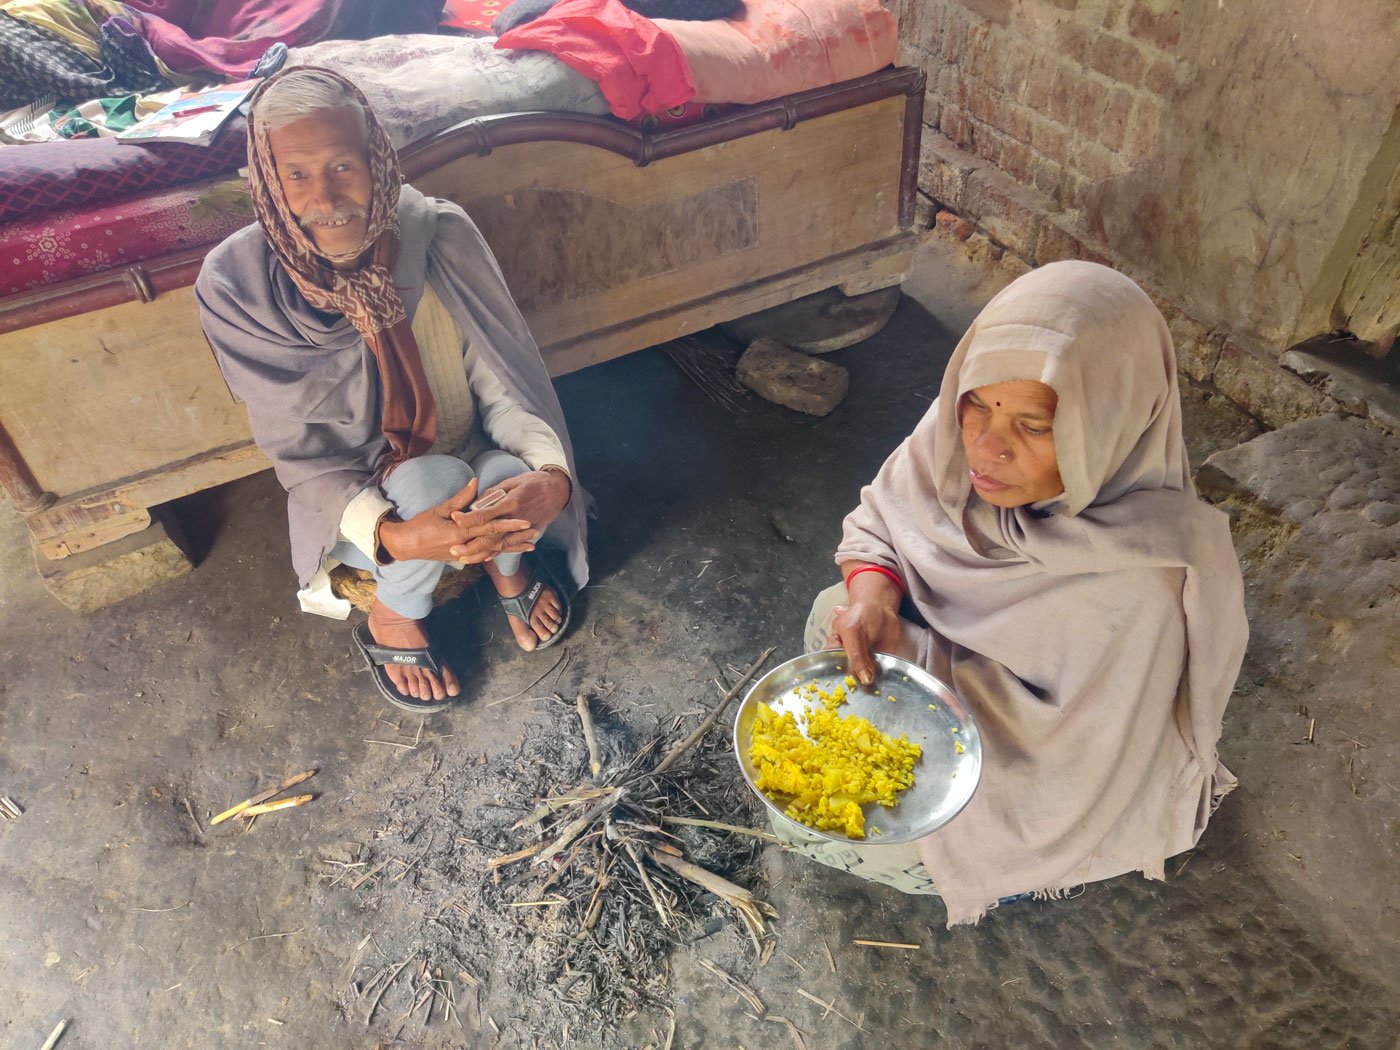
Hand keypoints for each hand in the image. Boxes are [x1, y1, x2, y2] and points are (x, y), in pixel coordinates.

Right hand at [379, 477, 535, 563]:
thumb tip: (476, 482)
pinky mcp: (462, 557)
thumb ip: (460, 498)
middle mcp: (465, 546)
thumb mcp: (439, 509)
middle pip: (496, 540)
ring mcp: (464, 554)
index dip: (509, 524)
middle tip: (535, 531)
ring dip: (512, 547)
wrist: (405, 545)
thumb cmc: (420, 525)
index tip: (525, 520)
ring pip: (493, 551)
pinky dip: (498, 553)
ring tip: (530, 544)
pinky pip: (484, 555)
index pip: (490, 526)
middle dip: (516, 537)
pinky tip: (509, 550)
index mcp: (460, 532)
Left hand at [448, 470, 569, 558]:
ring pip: (498, 545)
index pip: (486, 513)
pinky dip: (496, 553)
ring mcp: (521, 529)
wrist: (558, 491)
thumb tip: (477, 503)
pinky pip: (509, 546)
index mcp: (510, 503)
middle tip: (453, 549)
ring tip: (464, 558)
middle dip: (470, 544)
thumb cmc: (534, 482)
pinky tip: (484, 558)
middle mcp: (515, 519)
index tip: (454, 518)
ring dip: (480, 553)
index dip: (469, 517)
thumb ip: (494, 493)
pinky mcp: (526, 534)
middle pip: (489, 536)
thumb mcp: (512, 482)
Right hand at [831, 562, 906, 685]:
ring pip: (862, 680)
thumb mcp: (852, 631)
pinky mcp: (877, 665)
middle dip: (852, 688)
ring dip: (867, 688)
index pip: (830, 670)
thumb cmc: (861, 614)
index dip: (834, 682)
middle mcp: (846, 660)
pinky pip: (877, 677)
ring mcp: (862, 664)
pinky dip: (880, 683)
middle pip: (846, 678)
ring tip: (869, 696)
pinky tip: (881, 690)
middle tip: (857, 697)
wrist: (883, 607)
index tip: (841, 693)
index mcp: (833, 651)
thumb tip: (865, 679)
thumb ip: (856, 654)